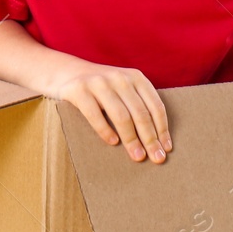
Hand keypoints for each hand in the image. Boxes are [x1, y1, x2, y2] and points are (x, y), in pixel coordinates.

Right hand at [47, 61, 171, 163]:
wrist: (66, 72)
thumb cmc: (100, 90)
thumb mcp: (123, 90)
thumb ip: (137, 106)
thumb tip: (157, 142)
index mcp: (135, 77)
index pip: (155, 106)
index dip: (162, 129)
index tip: (166, 148)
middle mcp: (119, 77)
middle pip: (140, 113)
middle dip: (150, 139)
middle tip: (156, 159)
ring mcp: (98, 82)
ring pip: (121, 115)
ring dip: (131, 139)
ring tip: (137, 156)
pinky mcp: (79, 90)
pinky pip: (95, 114)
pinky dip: (105, 130)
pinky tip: (113, 143)